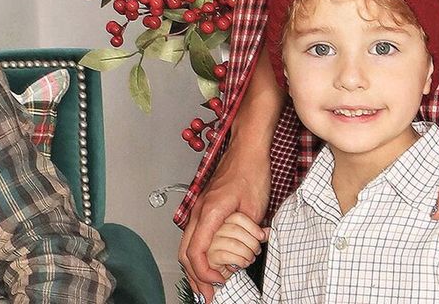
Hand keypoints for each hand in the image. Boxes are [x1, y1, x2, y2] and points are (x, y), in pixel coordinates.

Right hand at [179, 139, 270, 297]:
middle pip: (185, 251)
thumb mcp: (254, 208)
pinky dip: (198, 253)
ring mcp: (199, 208)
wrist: (246, 149)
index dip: (204, 273)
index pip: (196, 251)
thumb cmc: (250, 172)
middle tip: (208, 295)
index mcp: (209, 212)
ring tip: (207, 285)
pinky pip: (194, 235)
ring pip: (187, 244)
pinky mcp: (205, 207)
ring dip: (195, 267)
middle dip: (194, 277)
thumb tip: (247, 254)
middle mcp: (199, 211)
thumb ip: (247, 233)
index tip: (218, 284)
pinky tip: (209, 262)